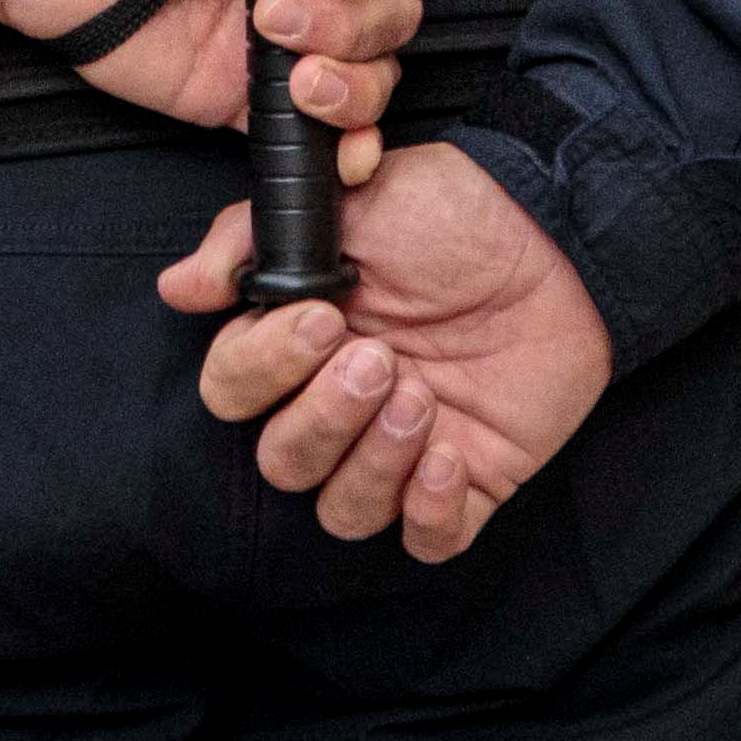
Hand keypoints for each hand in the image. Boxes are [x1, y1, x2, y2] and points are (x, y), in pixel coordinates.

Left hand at [0, 0, 426, 148]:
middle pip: (391, 10)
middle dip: (352, 23)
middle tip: (273, 10)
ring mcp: (281, 37)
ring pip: (370, 71)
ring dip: (352, 82)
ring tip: (291, 70)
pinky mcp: (242, 94)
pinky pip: (315, 128)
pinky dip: (343, 142)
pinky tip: (342, 148)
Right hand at [162, 137, 615, 559]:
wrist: (562, 232)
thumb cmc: (457, 212)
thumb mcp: (352, 199)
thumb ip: (255, 239)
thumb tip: (178, 288)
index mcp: (301, 343)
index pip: (235, 391)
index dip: (265, 368)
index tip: (322, 317)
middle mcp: (341, 404)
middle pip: (282, 463)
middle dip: (323, 417)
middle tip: (380, 359)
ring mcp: (402, 448)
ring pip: (342, 510)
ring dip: (372, 460)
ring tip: (421, 397)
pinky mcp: (467, 480)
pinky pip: (425, 541)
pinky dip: (426, 510)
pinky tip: (448, 453)